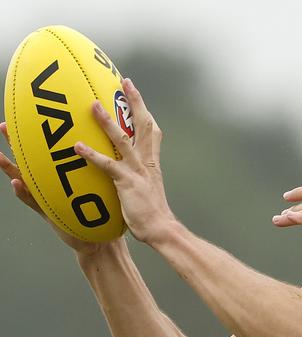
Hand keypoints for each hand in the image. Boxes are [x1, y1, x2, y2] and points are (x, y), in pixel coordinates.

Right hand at [0, 122, 105, 254]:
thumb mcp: (100, 182)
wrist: (99, 237)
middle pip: (32, 159)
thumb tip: (113, 142)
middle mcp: (51, 183)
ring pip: (26, 179)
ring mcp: (47, 197)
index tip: (33, 114)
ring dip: (10, 168)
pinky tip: (17, 183)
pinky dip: (24, 193)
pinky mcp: (49, 213)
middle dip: (17, 143)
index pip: (51, 149)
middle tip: (3, 126)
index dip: (42, 133)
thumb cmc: (100, 208)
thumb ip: (102, 164)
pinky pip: (34, 201)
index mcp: (63, 174)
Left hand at [74, 78, 173, 243]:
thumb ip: (139, 177)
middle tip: (126, 81)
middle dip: (135, 102)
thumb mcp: (148, 189)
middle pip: (142, 125)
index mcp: (152, 162)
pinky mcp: (126, 183)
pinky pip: (107, 165)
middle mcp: (146, 162)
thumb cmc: (153, 214)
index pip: (151, 131)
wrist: (161, 228)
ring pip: (122, 140)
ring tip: (93, 105)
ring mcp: (137, 171)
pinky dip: (92, 155)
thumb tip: (130, 173)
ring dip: (107, 122)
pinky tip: (77, 146)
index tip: (135, 93)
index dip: (144, 110)